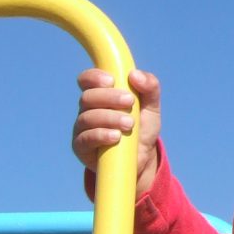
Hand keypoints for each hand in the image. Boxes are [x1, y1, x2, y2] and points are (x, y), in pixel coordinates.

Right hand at [73, 67, 161, 195]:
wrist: (141, 160)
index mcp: (101, 95)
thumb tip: (135, 74)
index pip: (87, 79)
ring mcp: (82, 128)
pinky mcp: (81, 147)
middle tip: (129, 102)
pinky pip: (85, 138)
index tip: (111, 80)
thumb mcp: (152, 107)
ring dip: (109, 118)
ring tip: (129, 124)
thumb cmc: (142, 128)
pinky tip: (116, 137)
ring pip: (87, 117)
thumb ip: (150, 87)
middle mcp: (88, 109)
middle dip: (109, 97)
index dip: (94, 77)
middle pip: (88, 97)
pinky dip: (101, 135)